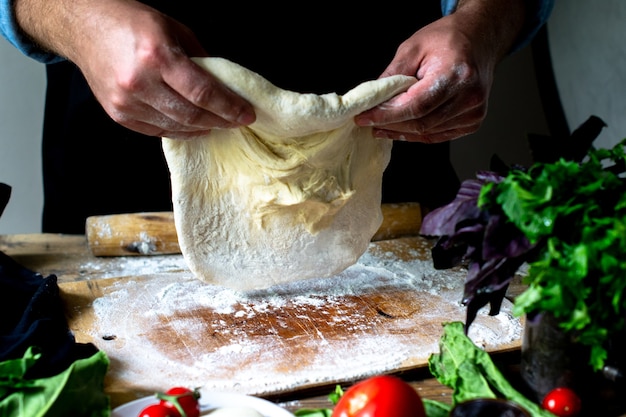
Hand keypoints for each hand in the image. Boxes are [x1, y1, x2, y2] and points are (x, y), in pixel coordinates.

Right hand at [16, 0, 255, 138]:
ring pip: (176, 126)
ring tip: (218, 123)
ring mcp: (126, 102)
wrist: (84, 27)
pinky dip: (180, 131)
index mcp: (157, 56)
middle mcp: (140, 82)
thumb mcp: (173, 28)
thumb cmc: (130, 23)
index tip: (246, 114)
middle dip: (221, 121)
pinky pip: (157, 130)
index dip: (229, 107)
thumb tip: (224, 85)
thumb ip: (200, 58)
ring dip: (203, 128)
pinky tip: (194, 126)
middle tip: (237, 121)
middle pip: (192, 115)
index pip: (203, 92)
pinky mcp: (118, 114)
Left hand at [354, 0, 523, 143]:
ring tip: (381, 126)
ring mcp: (473, 112)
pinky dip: (417, 134)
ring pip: (428, 133)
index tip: (365, 118)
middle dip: (390, 124)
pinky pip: (438, 135)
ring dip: (401, 132)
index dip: (387, 115)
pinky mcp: (472, 121)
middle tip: (368, 122)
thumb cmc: (448, 39)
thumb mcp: (413, 47)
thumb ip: (393, 76)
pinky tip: (401, 129)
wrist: (479, 39)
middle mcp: (469, 96)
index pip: (415, 106)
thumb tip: (374, 99)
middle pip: (421, 123)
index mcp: (456, 75)